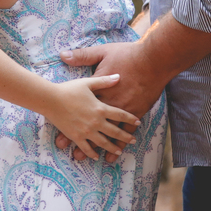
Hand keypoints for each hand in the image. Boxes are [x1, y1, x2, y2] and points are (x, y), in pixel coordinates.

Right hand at [43, 74, 139, 159]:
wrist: (51, 99)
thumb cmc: (69, 89)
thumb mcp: (88, 83)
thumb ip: (104, 81)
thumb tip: (118, 76)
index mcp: (100, 108)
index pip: (120, 114)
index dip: (130, 118)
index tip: (138, 122)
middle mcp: (96, 122)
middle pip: (115, 131)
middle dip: (125, 136)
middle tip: (133, 141)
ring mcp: (86, 131)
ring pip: (103, 142)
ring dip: (113, 148)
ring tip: (119, 151)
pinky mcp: (76, 137)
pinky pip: (86, 148)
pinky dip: (92, 153)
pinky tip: (96, 156)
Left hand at [54, 40, 165, 161]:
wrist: (152, 61)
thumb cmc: (128, 55)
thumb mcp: (102, 53)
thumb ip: (83, 56)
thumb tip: (63, 54)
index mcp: (98, 92)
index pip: (79, 109)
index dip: (67, 121)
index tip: (58, 132)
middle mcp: (106, 106)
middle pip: (89, 126)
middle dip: (77, 139)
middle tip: (67, 150)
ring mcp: (120, 112)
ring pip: (105, 134)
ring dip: (94, 147)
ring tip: (83, 158)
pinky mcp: (135, 114)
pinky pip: (123, 133)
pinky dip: (117, 145)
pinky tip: (112, 155)